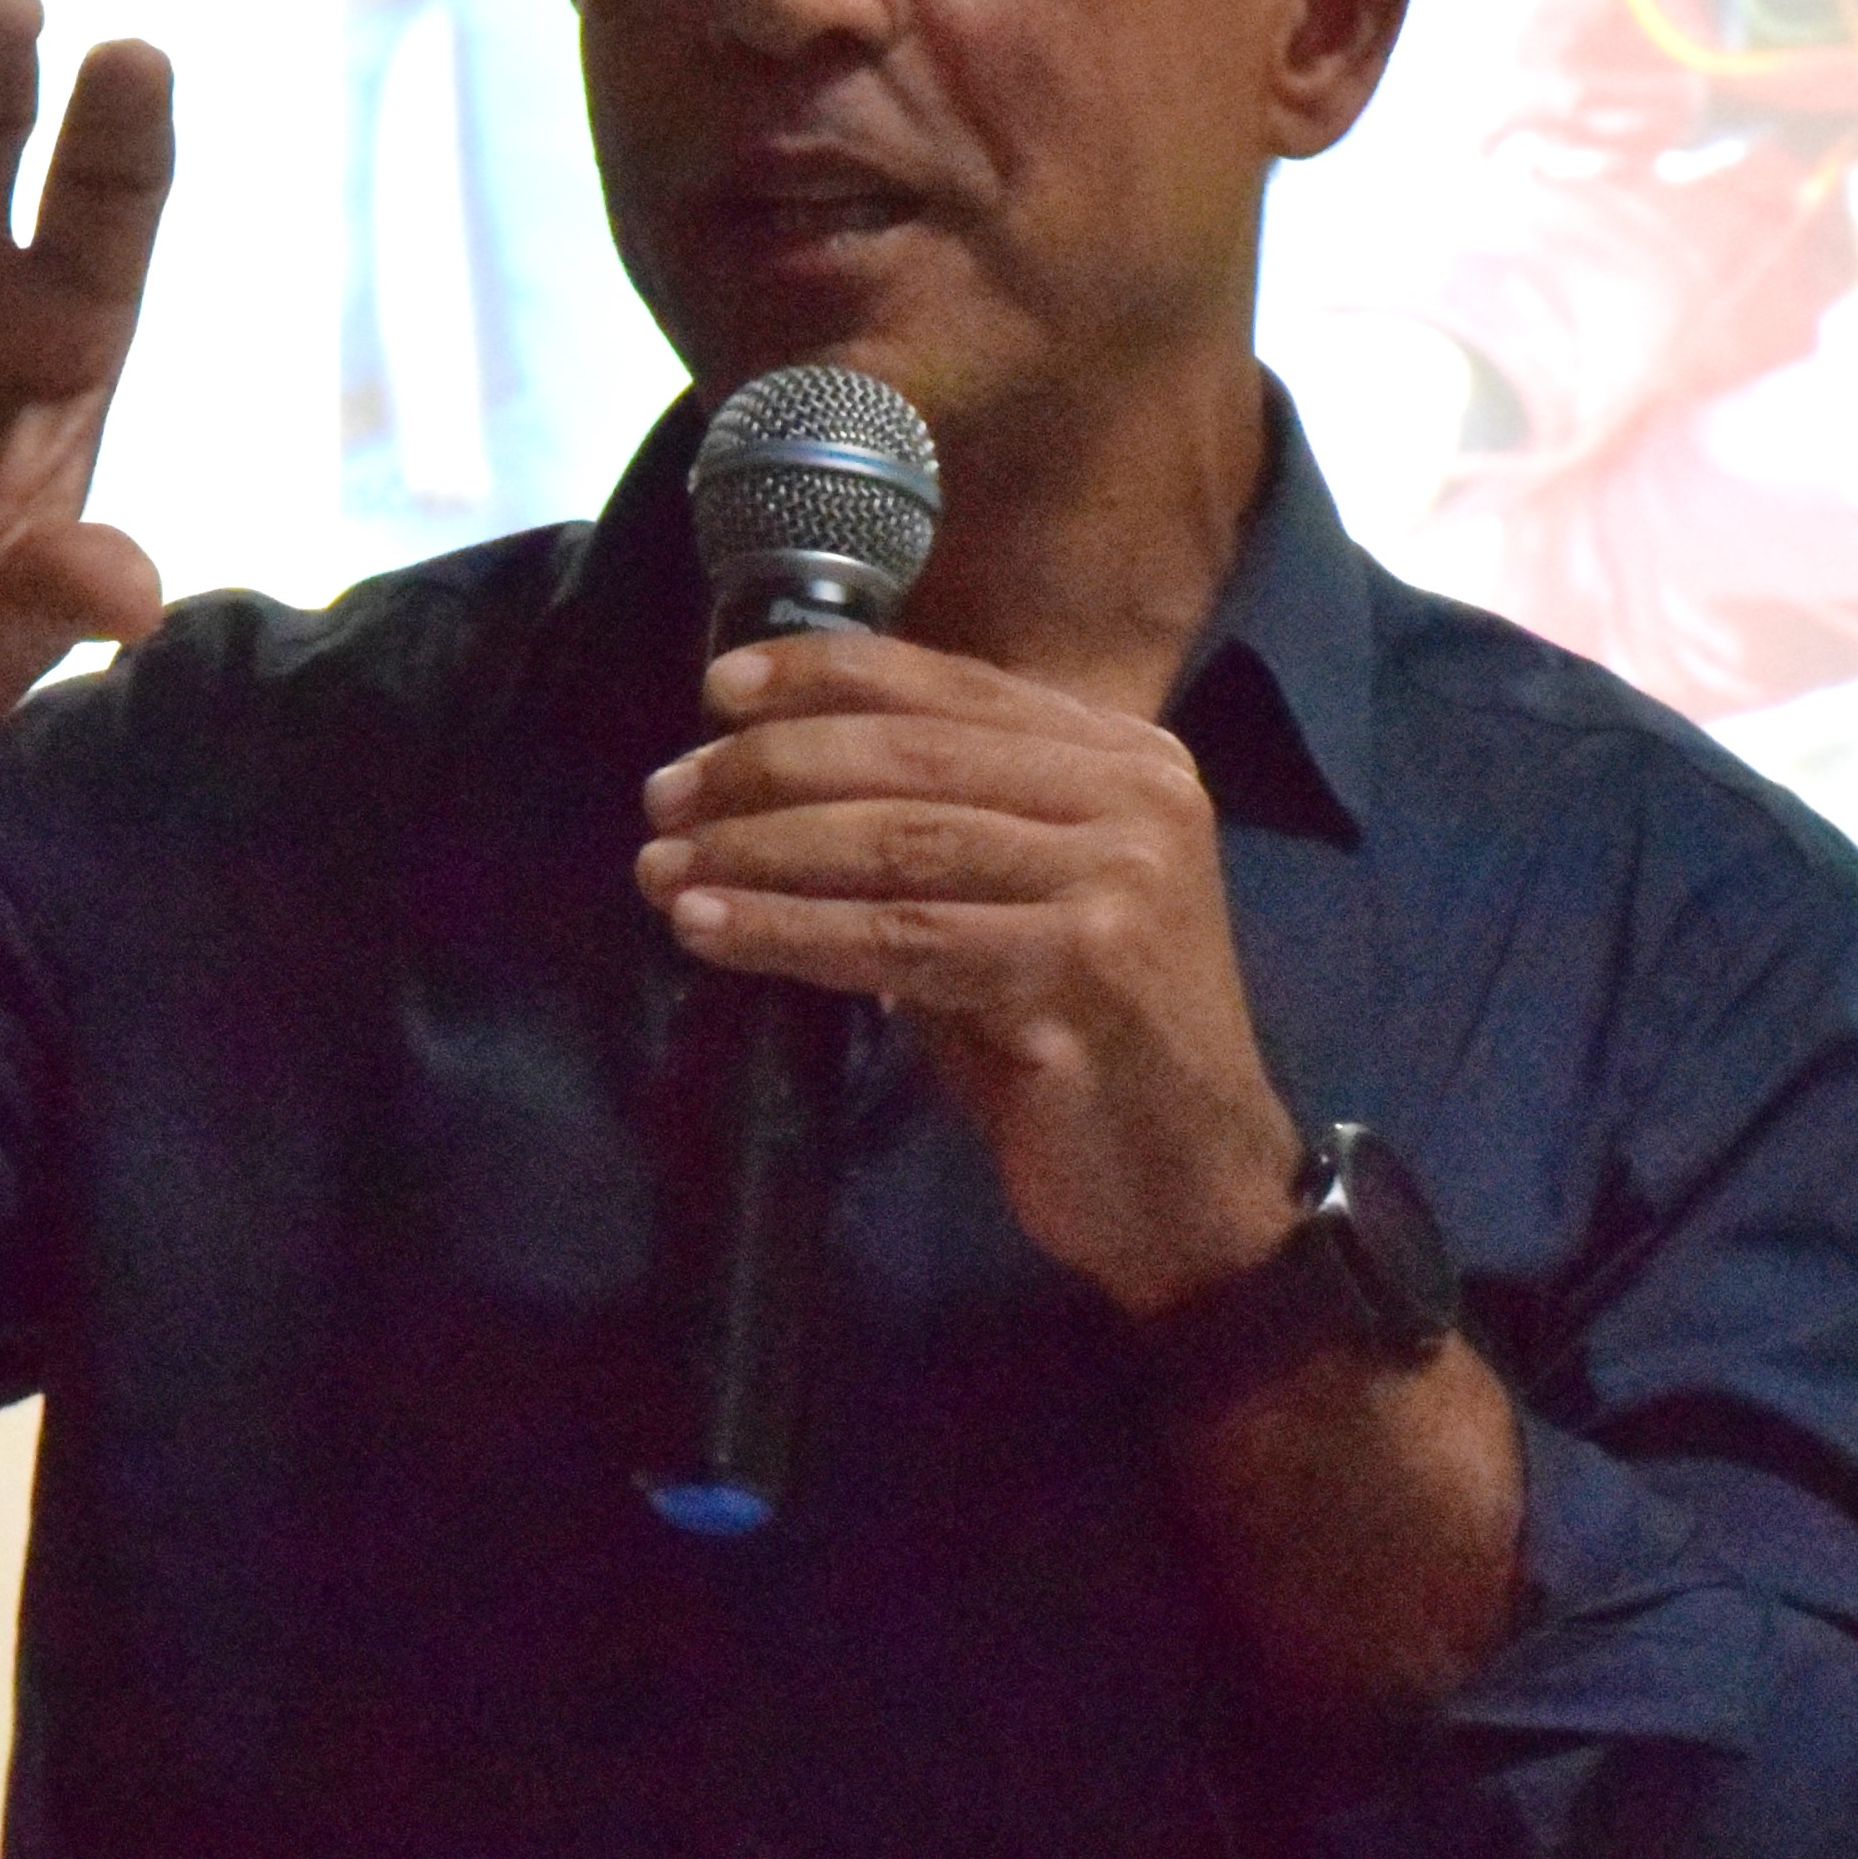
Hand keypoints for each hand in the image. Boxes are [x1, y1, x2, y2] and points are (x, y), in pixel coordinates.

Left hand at [635, 634, 1303, 1318]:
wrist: (1195, 1183)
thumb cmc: (1087, 1046)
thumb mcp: (1025, 906)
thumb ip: (942, 831)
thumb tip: (770, 788)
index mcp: (1127, 760)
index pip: (954, 685)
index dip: (826, 675)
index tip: (719, 687)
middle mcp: (1134, 803)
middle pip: (912, 757)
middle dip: (768, 768)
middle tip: (665, 798)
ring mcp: (1118, 887)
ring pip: (896, 843)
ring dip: (758, 852)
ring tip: (662, 869)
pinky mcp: (1080, 978)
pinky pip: (900, 943)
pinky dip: (790, 931)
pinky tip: (712, 931)